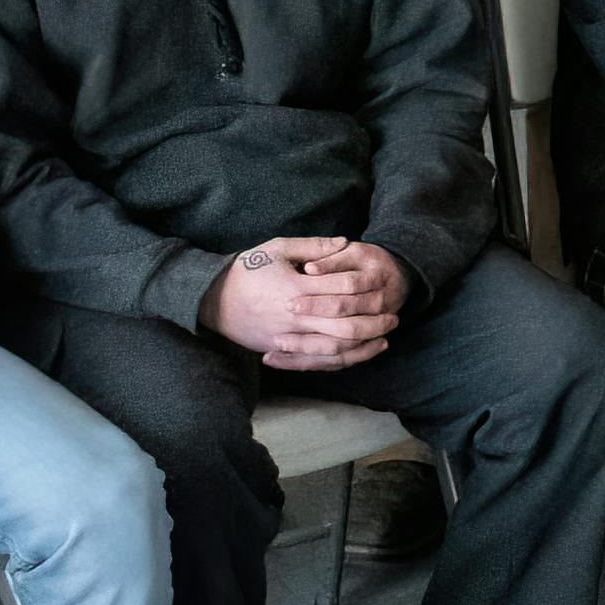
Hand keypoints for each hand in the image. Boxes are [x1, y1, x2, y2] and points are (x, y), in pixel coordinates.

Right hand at [212, 237, 404, 369]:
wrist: (211, 299)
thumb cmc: (246, 270)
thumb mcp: (276, 248)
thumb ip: (312, 246)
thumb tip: (345, 243)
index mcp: (296, 287)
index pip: (342, 290)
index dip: (367, 289)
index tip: (385, 287)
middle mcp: (294, 316)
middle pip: (344, 325)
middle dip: (373, 322)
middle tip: (393, 316)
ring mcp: (287, 337)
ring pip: (334, 347)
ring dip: (363, 344)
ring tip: (384, 337)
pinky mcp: (281, 350)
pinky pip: (317, 361)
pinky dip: (341, 360)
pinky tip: (358, 353)